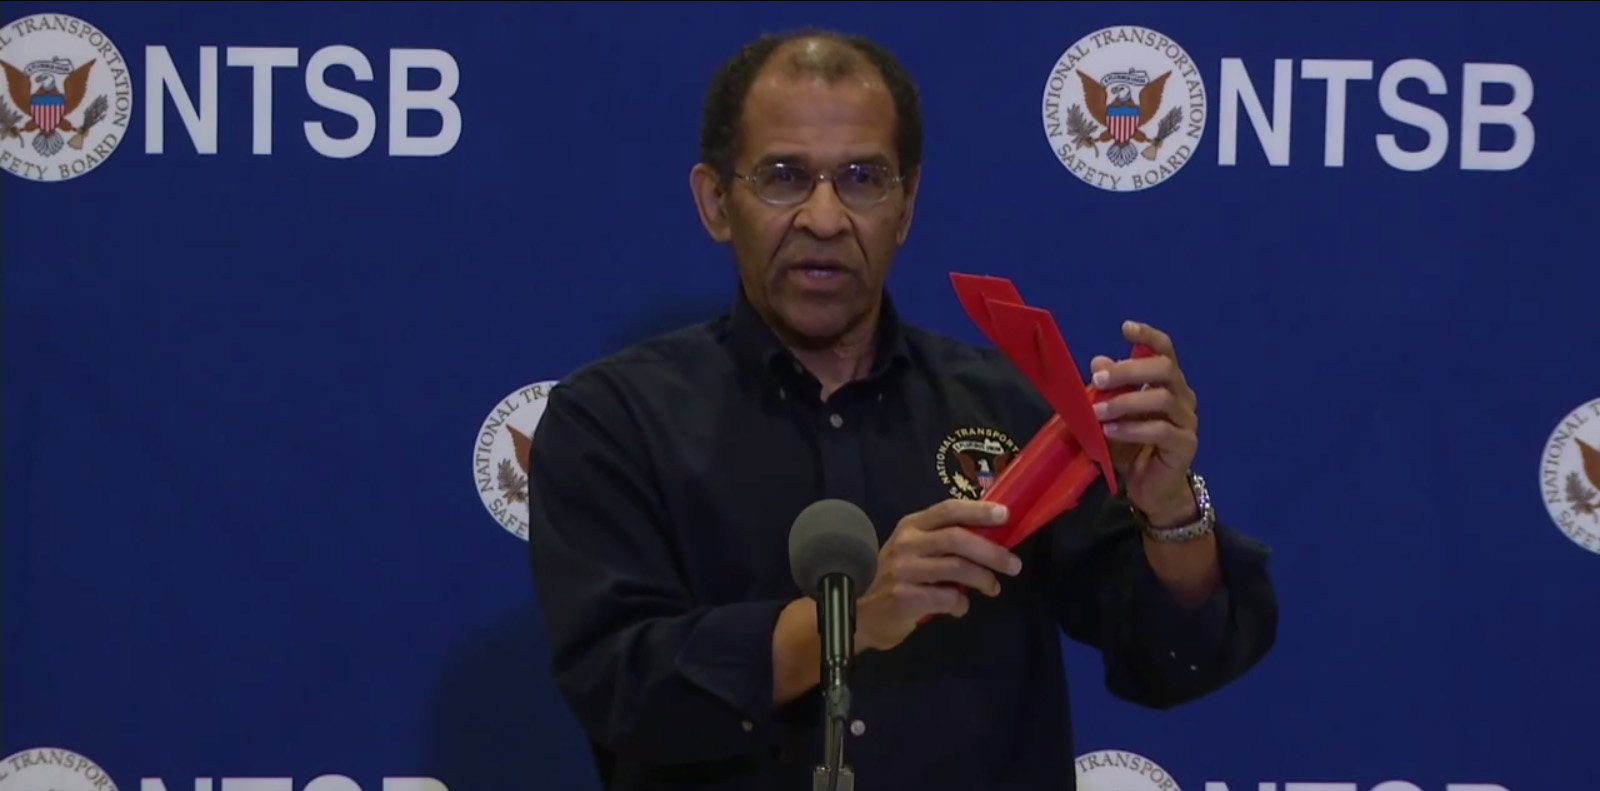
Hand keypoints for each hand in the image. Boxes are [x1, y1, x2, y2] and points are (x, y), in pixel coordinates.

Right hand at [854, 499, 1023, 652]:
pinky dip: (961, 604)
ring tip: (993, 588)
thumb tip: (991, 539)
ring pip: (957, 568)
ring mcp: (904, 570)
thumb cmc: (894, 578)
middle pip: (957, 539)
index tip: (1005, 515)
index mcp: (911, 526)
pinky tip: (960, 607)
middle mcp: (907, 543)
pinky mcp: (904, 597)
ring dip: (984, 579)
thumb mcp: (913, 550)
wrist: (859, 612)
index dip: (979, 510)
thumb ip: (943, 542)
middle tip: (1014, 565)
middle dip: (992, 552)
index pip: (948, 510)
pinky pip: (947, 597)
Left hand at [1090, 320, 1199, 526]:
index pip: (1165, 351)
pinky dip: (1132, 429)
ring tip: (1098, 413)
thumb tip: (1097, 362)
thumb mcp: (1113, 416)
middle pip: (1164, 369)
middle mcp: (1182, 396)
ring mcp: (1187, 421)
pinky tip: (1111, 432)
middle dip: (1129, 370)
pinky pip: (1160, 430)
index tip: (1126, 327)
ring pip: (1162, 399)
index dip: (1148, 337)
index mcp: (1167, 383)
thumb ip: (1107, 390)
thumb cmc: (1132, 447)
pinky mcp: (1185, 445)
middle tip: (1098, 380)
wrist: (1152, 488)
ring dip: (1125, 403)